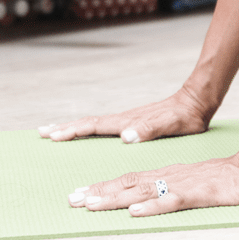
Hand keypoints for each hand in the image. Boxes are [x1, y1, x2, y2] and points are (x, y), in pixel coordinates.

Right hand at [36, 87, 212, 144]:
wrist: (196, 102)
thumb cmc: (186, 117)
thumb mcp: (170, 125)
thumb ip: (149, 130)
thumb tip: (126, 137)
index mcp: (127, 122)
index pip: (93, 126)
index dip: (72, 131)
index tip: (52, 134)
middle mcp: (123, 120)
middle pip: (87, 123)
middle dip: (64, 128)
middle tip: (41, 132)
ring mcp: (127, 121)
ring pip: (94, 124)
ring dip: (73, 128)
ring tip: (55, 132)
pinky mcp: (133, 124)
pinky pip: (104, 127)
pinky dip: (89, 130)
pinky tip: (88, 134)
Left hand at [67, 133, 238, 216]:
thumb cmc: (232, 179)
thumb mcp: (197, 187)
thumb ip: (176, 193)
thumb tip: (152, 203)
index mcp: (169, 174)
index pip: (130, 181)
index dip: (104, 188)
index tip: (80, 196)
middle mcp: (171, 176)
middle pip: (128, 184)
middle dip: (98, 192)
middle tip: (71, 200)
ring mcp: (184, 183)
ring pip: (143, 190)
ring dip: (115, 198)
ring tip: (91, 204)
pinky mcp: (200, 192)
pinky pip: (172, 199)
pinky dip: (152, 205)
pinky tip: (134, 211)